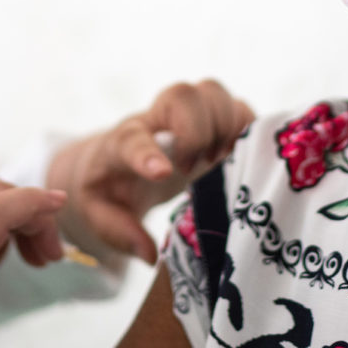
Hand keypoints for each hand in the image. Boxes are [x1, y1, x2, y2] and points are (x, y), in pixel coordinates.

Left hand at [49, 79, 253, 264]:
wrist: (118, 161)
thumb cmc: (110, 187)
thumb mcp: (99, 212)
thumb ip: (118, 232)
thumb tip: (149, 255)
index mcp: (122, 142)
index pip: (132, 139)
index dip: (148, 155)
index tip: (163, 174)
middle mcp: (157, 119)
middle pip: (180, 95)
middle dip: (196, 132)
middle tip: (191, 169)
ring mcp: (188, 114)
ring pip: (212, 93)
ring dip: (224, 126)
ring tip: (216, 162)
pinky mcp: (214, 120)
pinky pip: (240, 107)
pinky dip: (247, 127)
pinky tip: (239, 156)